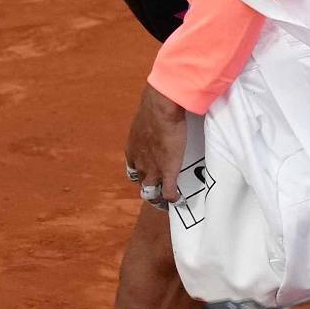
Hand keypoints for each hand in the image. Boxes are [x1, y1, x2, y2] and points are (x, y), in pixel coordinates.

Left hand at [123, 83, 188, 202]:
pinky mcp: (167, 172)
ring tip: (165, 195)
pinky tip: (177, 198)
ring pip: (152, 191)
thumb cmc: (153, 110)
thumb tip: (156, 117)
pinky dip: (172, 196)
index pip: (133, 169)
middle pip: (141, 182)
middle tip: (157, 187)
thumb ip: (149, 125)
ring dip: (158, 194)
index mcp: (132, 151)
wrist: (160, 111)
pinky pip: (168, 192)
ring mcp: (153, 170)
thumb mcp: (146, 120)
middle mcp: (139, 163)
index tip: (146, 173)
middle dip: (148, 186)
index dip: (140, 172)